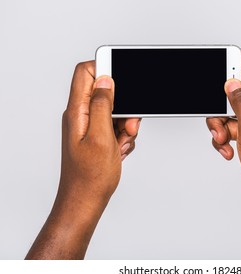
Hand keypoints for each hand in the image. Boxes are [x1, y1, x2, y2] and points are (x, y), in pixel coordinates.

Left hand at [59, 61, 139, 207]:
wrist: (86, 200)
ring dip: (125, 126)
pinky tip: (119, 151)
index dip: (105, 70)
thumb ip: (101, 105)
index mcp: (77, 111)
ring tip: (121, 144)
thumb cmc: (91, 176)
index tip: (123, 83)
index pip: (85, 73)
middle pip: (106, 93)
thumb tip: (105, 79)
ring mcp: (89, 126)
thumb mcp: (101, 137)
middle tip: (128, 126)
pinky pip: (117, 127)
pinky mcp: (98, 136)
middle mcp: (81, 115)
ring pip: (115, 112)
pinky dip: (123, 137)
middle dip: (124, 108)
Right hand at [207, 50, 240, 258]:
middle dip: (221, 101)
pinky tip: (228, 150)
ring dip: (221, 124)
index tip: (224, 57)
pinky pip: (233, 129)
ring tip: (223, 138)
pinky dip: (226, 138)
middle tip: (216, 112)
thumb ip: (240, 101)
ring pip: (231, 112)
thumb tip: (232, 83)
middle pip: (239, 90)